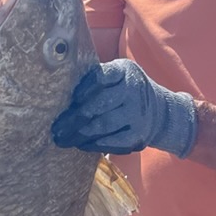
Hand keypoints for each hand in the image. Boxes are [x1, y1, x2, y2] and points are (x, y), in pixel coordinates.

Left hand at [51, 59, 197, 156]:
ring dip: (79, 135)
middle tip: (56, 129)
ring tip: (63, 139)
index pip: (100, 77)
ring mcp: (138, 114)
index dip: (82, 89)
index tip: (69, 100)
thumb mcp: (117, 77)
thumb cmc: (126, 92)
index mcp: (125, 70)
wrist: (160, 112)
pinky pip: (111, 142)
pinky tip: (81, 144)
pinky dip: (93, 145)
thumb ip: (95, 80)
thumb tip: (59, 94)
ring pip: (103, 126)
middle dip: (73, 119)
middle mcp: (134, 90)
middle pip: (98, 105)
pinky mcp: (138, 136)